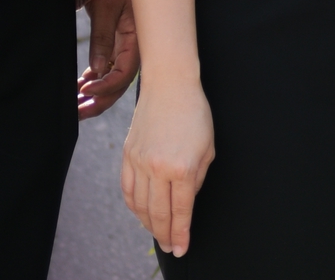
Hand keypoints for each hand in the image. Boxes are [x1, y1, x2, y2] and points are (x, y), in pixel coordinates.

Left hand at [79, 0, 138, 119]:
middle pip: (120, 82)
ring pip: (114, 76)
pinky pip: (110, 65)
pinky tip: (81, 86)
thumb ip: (103, 37)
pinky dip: (96, 77)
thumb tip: (98, 70)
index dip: (106, 87)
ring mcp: (127, 42)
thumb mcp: (107, 5)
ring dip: (96, 92)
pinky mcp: (118, 38)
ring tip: (75, 105)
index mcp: (140, 36)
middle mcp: (136, 43)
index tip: (84, 91)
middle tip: (77, 113)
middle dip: (100, 100)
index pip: (125, 73)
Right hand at [120, 73, 212, 256]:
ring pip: (140, 205)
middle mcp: (158, 168)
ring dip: (149, 223)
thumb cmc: (195, 114)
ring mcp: (139, 162)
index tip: (182, 248)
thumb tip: (185, 201)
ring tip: (158, 233)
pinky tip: (141, 213)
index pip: (180, 211)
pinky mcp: (127, 156)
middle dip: (166, 234)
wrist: (170, 85)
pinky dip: (134, 206)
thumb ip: (197, 179)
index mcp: (182, 168)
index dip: (181, 233)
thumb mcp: (207, 148)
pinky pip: (127, 190)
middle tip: (171, 247)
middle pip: (158, 213)